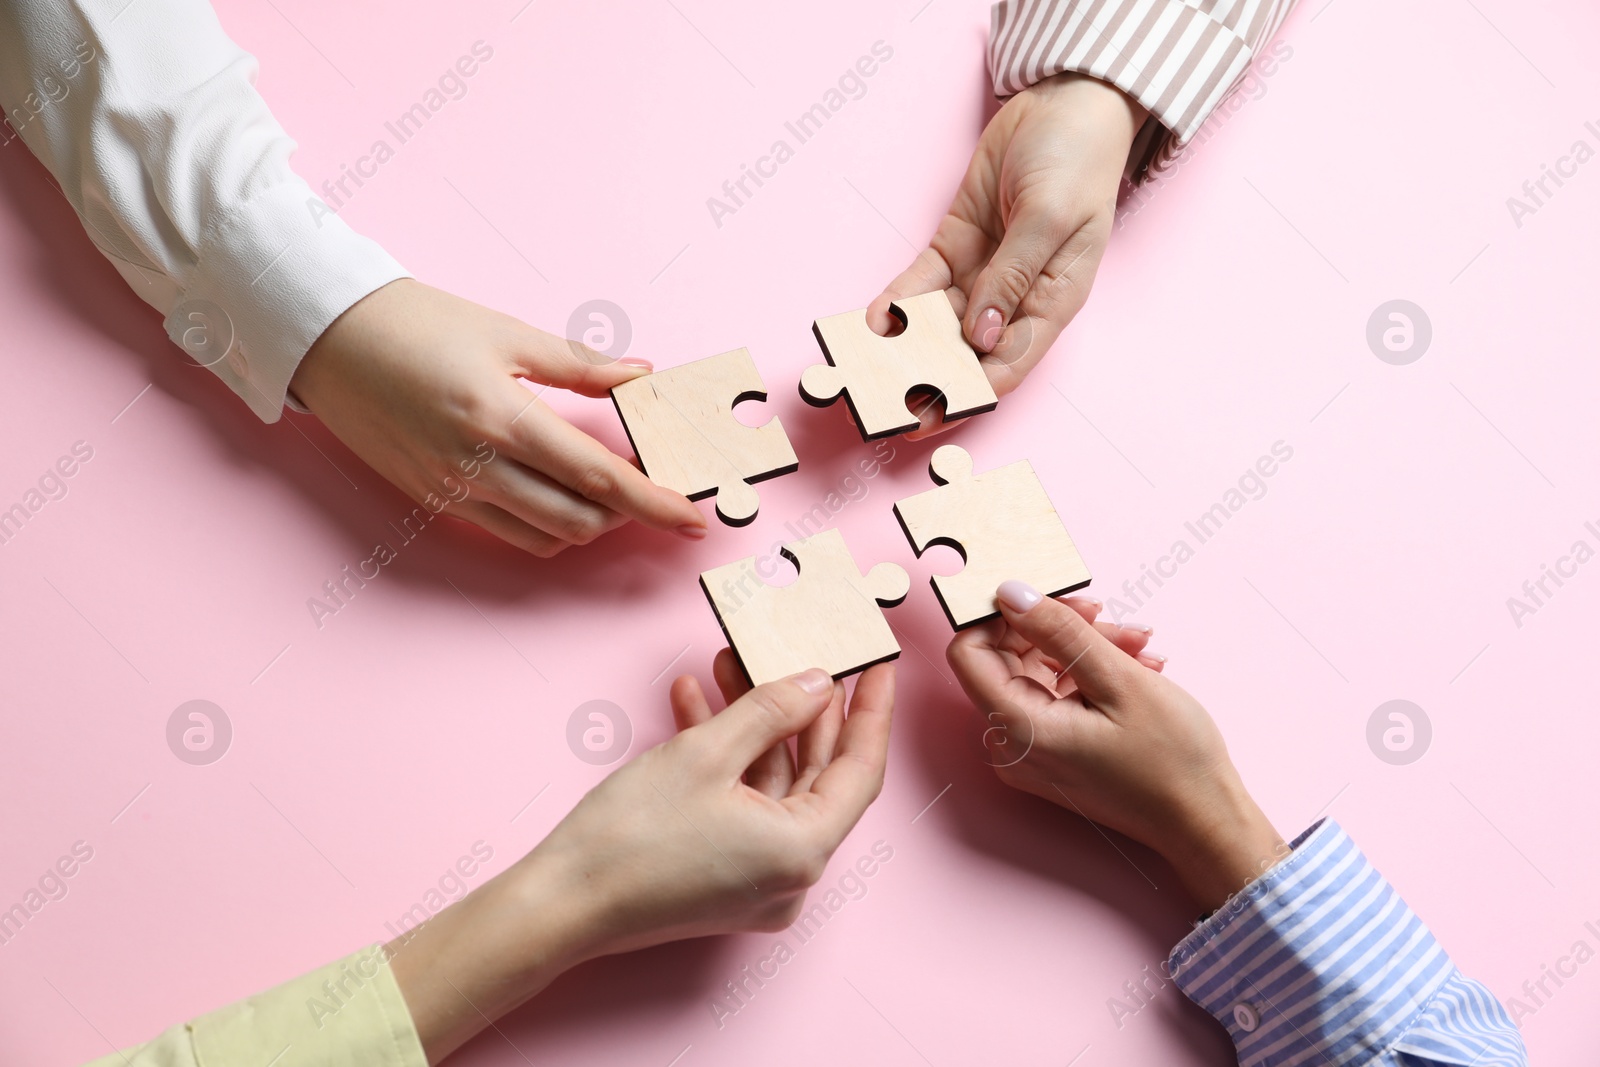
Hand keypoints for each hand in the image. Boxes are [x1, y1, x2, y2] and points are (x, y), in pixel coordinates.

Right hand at [289, 279, 706, 555]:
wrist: (327, 335)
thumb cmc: (416, 322)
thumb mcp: (507, 333)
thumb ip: (581, 363)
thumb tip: (641, 374)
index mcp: (503, 418)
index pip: (599, 477)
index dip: (653, 503)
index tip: (692, 518)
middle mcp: (477, 466)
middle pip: (578, 521)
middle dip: (626, 516)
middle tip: (649, 488)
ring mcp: (451, 491)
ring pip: (543, 536)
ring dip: (587, 523)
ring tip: (605, 489)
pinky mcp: (432, 500)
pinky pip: (506, 531)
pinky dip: (544, 524)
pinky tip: (555, 492)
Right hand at [387, 660, 893, 1061]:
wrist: (560, 902)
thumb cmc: (630, 837)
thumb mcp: (707, 753)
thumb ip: (772, 710)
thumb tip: (818, 684)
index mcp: (804, 852)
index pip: (861, 770)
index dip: (871, 712)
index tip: (877, 666)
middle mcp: (792, 876)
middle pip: (817, 775)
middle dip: (801, 707)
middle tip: (803, 653)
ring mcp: (758, 882)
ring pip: (772, 784)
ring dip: (753, 724)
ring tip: (729, 664)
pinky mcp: (724, 879)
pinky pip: (742, 805)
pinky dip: (726, 759)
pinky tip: (693, 706)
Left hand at [870, 74, 1144, 437]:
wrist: (1063, 102)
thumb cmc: (1077, 159)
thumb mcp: (1049, 219)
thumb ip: (1013, 279)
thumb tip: (982, 338)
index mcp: (1052, 302)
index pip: (1006, 366)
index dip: (966, 397)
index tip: (925, 420)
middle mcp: (1014, 299)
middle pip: (965, 356)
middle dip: (925, 383)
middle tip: (880, 408)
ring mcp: (982, 274)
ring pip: (935, 326)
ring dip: (902, 351)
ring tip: (863, 374)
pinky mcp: (955, 248)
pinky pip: (919, 286)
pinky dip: (894, 306)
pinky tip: (869, 324)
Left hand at [946, 581, 1283, 911]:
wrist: (1205, 821)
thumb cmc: (1171, 761)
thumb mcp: (1119, 680)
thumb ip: (1059, 631)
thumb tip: (1009, 593)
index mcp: (1017, 728)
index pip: (969, 651)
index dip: (999, 615)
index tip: (1042, 593)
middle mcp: (1012, 744)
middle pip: (1008, 658)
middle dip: (1057, 627)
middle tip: (1105, 614)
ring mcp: (1032, 751)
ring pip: (1039, 672)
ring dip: (1085, 647)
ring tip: (1138, 644)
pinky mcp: (1054, 752)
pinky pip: (1057, 696)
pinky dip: (1091, 673)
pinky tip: (1135, 665)